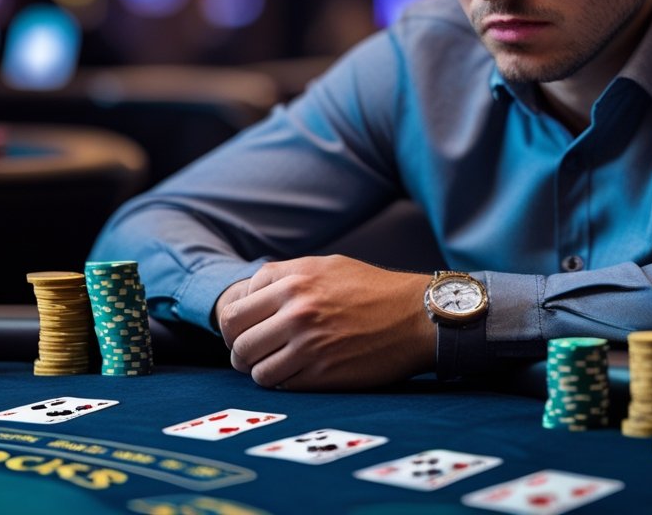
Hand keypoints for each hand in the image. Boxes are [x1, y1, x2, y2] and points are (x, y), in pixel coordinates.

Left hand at [214, 255, 434, 390]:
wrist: (417, 316)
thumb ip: (286, 277)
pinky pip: (282, 386)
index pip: (234, 310)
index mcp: (293, 280)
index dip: (237, 325)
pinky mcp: (323, 374)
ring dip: (263, 370)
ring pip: (256, 370)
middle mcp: (296, 311)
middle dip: (242, 352)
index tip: (248, 330)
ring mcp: (309, 345)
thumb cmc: (373, 289)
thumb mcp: (327, 266)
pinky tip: (300, 372)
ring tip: (279, 365)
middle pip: (239, 342)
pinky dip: (285, 383)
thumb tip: (250, 295)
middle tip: (255, 354)